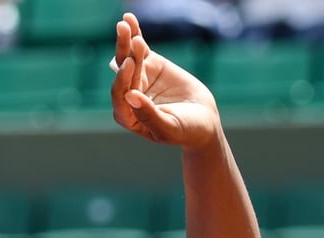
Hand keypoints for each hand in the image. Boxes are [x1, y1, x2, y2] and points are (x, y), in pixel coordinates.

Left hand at [111, 13, 219, 148]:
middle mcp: (128, 96)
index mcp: (128, 115)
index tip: (130, 63)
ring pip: (129, 57)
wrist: (203, 121)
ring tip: (125, 24)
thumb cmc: (186, 131)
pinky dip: (134, 34)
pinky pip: (139, 49)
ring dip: (126, 41)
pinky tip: (129, 20)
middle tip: (124, 33)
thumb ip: (149, 115)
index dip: (123, 79)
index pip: (120, 95)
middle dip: (123, 53)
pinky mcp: (150, 65)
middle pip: (122, 72)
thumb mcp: (169, 128)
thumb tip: (130, 97)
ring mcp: (138, 79)